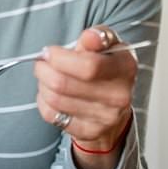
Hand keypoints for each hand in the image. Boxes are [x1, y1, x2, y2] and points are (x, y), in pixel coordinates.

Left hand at [34, 26, 135, 168]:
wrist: (114, 105)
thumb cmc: (105, 67)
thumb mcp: (106, 45)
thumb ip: (97, 37)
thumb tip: (90, 37)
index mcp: (125, 67)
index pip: (88, 65)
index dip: (60, 58)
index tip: (50, 52)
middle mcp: (119, 95)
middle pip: (64, 83)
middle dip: (44, 69)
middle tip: (42, 63)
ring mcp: (106, 117)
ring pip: (55, 98)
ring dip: (42, 83)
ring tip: (46, 76)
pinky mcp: (89, 132)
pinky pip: (52, 115)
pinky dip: (43, 101)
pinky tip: (50, 94)